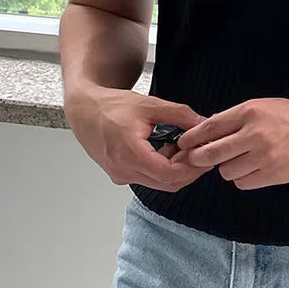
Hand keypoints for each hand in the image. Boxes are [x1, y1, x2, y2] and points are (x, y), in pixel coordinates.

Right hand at [64, 85, 213, 191]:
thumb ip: (180, 114)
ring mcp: (120, 175)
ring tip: (182, 148)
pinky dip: (162, 169)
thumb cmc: (111, 106)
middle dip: (188, 170)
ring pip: (159, 183)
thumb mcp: (150, 105)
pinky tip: (167, 151)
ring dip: (175, 169)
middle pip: (167, 183)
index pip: (169, 174)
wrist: (84, 110)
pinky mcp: (120, 175)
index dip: (192, 168)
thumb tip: (203, 123)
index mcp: (129, 153)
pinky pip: (148, 179)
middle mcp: (123, 170)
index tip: (204, 156)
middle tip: (198, 152)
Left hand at [175, 98, 288, 189]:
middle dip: (199, 158)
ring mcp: (264, 157)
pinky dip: (243, 178)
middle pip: (210, 154)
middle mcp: (254, 135)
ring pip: (226, 171)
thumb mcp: (262, 106)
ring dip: (227, 168)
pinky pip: (243, 183)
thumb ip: (235, 118)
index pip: (210, 128)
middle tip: (197, 159)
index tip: (183, 143)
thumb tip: (207, 128)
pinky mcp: (272, 175)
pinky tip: (253, 169)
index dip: (192, 138)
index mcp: (249, 113)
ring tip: (240, 160)